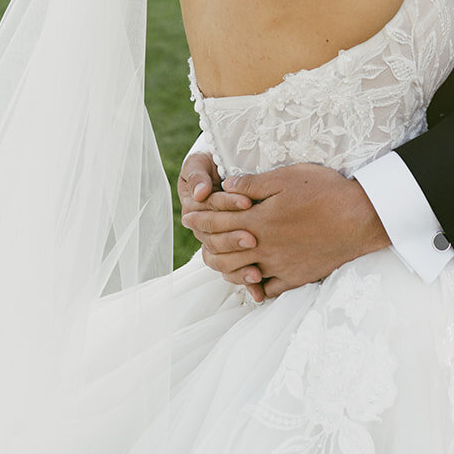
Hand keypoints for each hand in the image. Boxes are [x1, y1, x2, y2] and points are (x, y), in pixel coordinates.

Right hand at [178, 151, 264, 296]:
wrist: (226, 169)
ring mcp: (218, 243)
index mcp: (195, 209)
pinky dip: (246, 282)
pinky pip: (235, 273)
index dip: (227, 206)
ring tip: (256, 272)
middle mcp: (205, 229)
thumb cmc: (212, 163)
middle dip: (233, 239)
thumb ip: (198, 175)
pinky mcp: (234, 253)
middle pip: (215, 240)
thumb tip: (199, 193)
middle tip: (253, 238)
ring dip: (238, 267)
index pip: (210, 210)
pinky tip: (259, 290)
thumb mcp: (200, 164)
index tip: (248, 202)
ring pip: (222, 261)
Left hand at [182, 163, 389, 301]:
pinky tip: (253, 279)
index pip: (217, 223)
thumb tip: (226, 185)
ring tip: (218, 257)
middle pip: (222, 253)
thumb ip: (253, 184)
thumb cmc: (326, 192)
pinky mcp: (296, 277)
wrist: (361, 219)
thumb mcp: (287, 177)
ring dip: (224, 266)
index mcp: (259, 222)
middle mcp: (264, 249)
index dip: (199, 218)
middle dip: (205, 242)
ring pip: (240, 274)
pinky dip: (255, 287)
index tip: (188, 215)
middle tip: (198, 235)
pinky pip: (268, 289)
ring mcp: (280, 267)